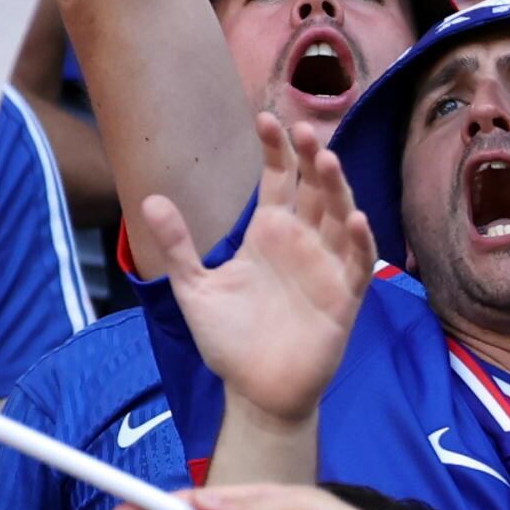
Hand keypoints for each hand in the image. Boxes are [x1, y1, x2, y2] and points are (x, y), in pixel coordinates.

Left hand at [131, 109, 374, 424]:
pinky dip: (359, 240)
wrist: (255, 391)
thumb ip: (178, 244)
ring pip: (340, 216)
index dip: (275, 150)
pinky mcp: (344, 297)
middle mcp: (302, 242)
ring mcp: (326, 267)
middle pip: (315, 189)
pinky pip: (358, 262)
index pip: (279, 180)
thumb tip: (150, 198)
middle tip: (304, 130)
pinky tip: (354, 219)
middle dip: (312, 158)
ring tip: (327, 160)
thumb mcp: (194, 288)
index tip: (265, 119)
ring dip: (338, 188)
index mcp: (269, 234)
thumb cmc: (229, 340)